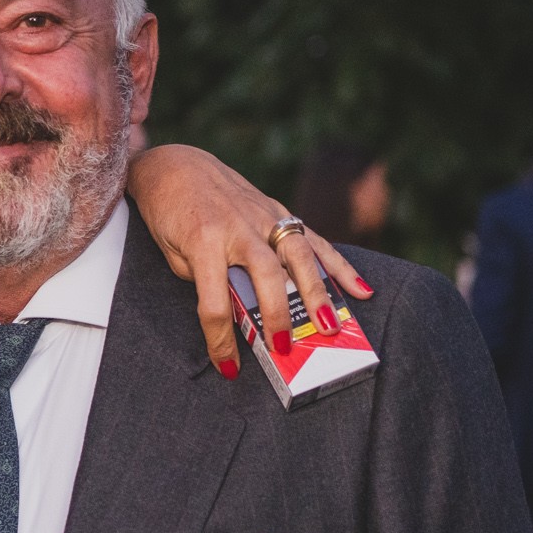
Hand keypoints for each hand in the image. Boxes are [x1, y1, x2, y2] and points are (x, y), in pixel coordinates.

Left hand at [127, 145, 371, 376]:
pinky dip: (339, 265)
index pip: (214, 302)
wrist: (175, 166)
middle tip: (283, 348)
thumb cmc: (170, 216)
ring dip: (317, 293)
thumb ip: (206, 281)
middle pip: (265, 276)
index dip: (220, 340)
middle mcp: (238, 226)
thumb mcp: (175, 255)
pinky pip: (313, 240)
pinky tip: (361, 290)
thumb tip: (243, 314)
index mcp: (204, 240)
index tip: (228, 366)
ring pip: (298, 256)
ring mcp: (261, 215)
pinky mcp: (277, 210)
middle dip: (276, 316)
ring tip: (330, 326)